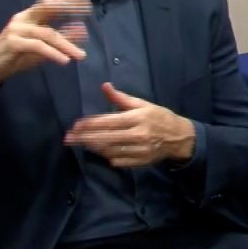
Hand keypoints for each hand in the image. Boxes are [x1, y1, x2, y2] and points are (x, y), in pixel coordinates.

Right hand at [0, 0, 91, 92]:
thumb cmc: (16, 56)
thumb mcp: (41, 48)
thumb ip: (60, 38)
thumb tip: (82, 29)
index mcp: (29, 16)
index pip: (50, 4)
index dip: (67, 1)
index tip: (86, 2)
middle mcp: (22, 19)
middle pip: (47, 7)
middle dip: (67, 7)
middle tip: (86, 11)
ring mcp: (16, 29)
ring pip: (47, 34)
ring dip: (66, 44)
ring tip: (80, 55)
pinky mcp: (12, 42)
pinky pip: (37, 46)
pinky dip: (53, 53)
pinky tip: (64, 60)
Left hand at [64, 83, 195, 167]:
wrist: (179, 138)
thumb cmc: (159, 117)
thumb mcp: (143, 104)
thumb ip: (121, 98)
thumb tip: (104, 86)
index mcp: (138, 118)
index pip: (108, 122)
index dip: (90, 124)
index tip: (75, 125)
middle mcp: (137, 135)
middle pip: (104, 138)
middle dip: (84, 138)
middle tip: (68, 138)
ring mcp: (138, 151)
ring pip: (108, 150)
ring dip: (92, 147)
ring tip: (79, 143)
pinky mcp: (139, 162)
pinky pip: (117, 160)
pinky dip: (105, 156)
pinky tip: (98, 151)